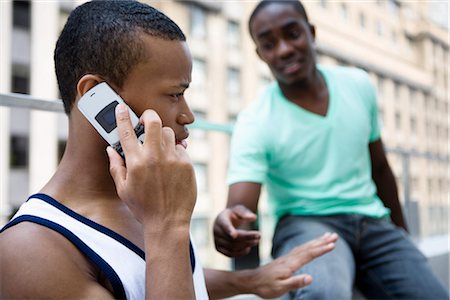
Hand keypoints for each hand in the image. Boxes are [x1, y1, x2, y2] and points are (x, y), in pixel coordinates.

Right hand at [107, 104, 196, 228]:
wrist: (168, 222)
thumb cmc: (143, 207)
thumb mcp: (123, 189)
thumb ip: (116, 166)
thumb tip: (110, 149)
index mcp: (135, 162)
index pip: (126, 131)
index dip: (122, 116)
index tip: (122, 108)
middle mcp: (154, 157)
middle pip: (153, 121)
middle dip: (149, 116)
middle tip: (147, 121)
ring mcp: (172, 159)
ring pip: (168, 132)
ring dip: (162, 136)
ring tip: (159, 148)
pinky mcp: (186, 164)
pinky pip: (180, 148)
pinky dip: (174, 151)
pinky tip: (171, 164)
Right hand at [213, 205, 260, 256]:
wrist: (225, 222)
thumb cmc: (234, 214)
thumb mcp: (239, 210)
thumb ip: (245, 212)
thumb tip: (253, 218)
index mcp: (221, 219)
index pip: (224, 226)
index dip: (229, 230)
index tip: (234, 235)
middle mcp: (216, 231)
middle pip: (232, 238)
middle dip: (246, 238)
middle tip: (259, 236)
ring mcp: (216, 241)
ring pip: (232, 247)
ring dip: (245, 245)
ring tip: (256, 241)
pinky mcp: (219, 248)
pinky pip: (230, 254)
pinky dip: (241, 252)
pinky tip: (249, 248)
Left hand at [248, 232, 337, 298]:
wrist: (251, 281)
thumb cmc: (265, 286)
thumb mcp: (280, 288)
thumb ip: (295, 282)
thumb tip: (311, 278)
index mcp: (290, 264)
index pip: (309, 255)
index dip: (321, 249)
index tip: (333, 244)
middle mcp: (289, 258)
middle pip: (308, 247)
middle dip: (322, 241)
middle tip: (335, 235)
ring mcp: (287, 258)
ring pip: (304, 247)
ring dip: (316, 241)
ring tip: (327, 236)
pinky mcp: (285, 259)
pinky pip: (300, 249)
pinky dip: (308, 245)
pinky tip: (311, 245)